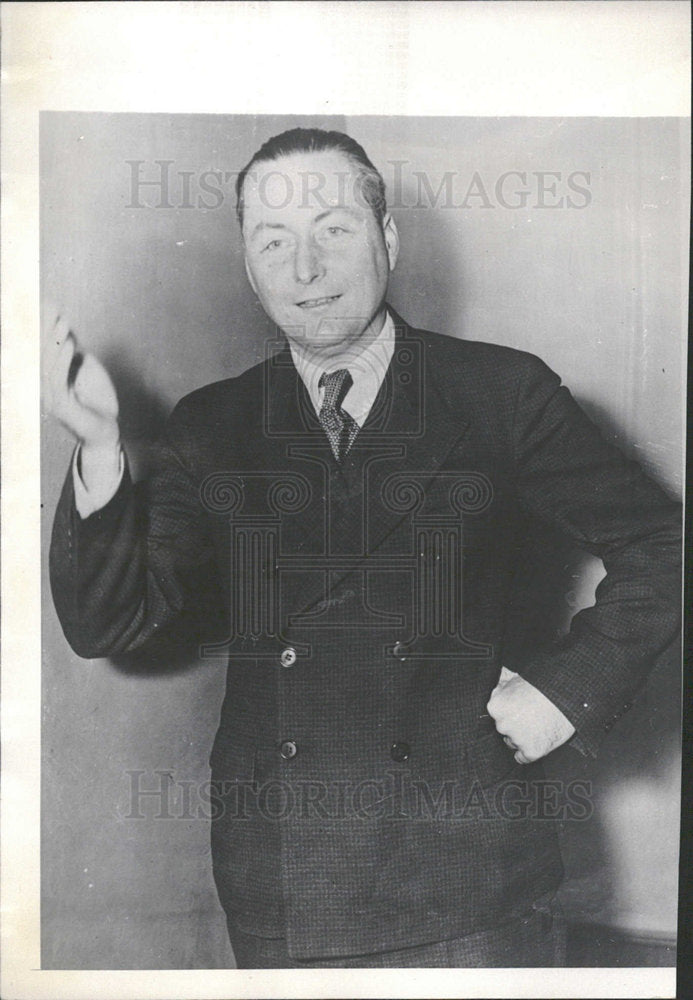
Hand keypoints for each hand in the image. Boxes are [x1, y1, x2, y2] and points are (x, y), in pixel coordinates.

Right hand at [44, 314, 119, 448]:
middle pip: (40, 352)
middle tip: (50, 305)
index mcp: (47, 377)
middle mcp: (44, 386)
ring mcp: (50, 397)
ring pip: (47, 365)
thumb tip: (65, 327)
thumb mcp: (85, 370)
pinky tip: (70, 345)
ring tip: (64, 321)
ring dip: (55, 341)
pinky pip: (59, 380)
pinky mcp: (61, 407)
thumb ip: (73, 352)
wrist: (106, 432)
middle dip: (44, 328)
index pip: (41, 348)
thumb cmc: (96, 401)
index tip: (45, 303)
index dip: (41, 326)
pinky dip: (63, 361)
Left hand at [486, 666, 575, 763]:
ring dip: (522, 738)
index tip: (519, 710)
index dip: (509, 713)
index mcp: (496, 706)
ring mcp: (516, 739)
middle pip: (504, 729)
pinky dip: (527, 753)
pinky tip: (536, 742)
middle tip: (530, 718)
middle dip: (514, 725)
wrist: (566, 696)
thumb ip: (502, 687)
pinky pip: (522, 758)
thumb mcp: (515, 679)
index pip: (497, 715)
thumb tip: (496, 685)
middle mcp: (502, 724)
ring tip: (539, 726)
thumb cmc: (543, 685)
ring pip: (513, 743)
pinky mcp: (531, 751)